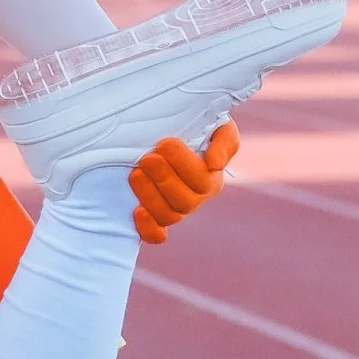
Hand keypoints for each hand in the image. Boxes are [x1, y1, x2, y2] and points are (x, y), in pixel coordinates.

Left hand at [128, 121, 238, 246]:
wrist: (167, 128)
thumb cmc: (196, 125)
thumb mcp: (217, 124)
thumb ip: (224, 141)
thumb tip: (215, 164)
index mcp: (211, 177)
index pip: (202, 179)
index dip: (182, 164)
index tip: (164, 143)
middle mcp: (196, 197)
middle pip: (185, 201)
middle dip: (164, 178)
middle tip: (147, 158)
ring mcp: (175, 209)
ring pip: (170, 216)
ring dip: (151, 196)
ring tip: (135, 173)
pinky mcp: (155, 218)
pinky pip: (156, 234)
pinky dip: (148, 228)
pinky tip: (137, 211)